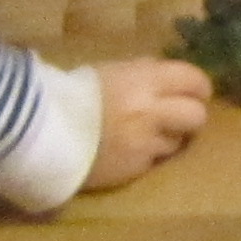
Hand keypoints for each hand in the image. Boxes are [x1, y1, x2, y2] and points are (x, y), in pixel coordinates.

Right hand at [84, 57, 210, 186]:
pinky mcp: (135, 168)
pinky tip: (129, 149)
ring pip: (178, 142)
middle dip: (191, 115)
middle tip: (180, 116)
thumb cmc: (72, 93)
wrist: (41, 131)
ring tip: (147, 134)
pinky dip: (146, 155)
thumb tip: (165, 74)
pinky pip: (154, 160)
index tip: (196, 91)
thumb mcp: (110, 71)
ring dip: (168, 137)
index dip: (199, 87)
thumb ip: (142, 72)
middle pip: (197, 116)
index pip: (193, 80)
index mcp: (144, 80)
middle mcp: (152, 112)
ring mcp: (145, 143)